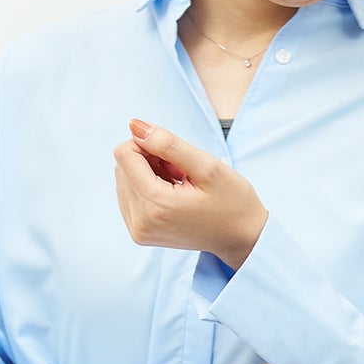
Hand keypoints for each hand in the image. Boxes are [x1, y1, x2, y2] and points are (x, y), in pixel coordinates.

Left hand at [113, 118, 268, 267]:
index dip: (148, 143)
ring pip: (123, 179)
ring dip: (147, 173)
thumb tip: (134, 126)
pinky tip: (171, 193)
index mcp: (156, 205)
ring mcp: (138, 230)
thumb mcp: (206, 166)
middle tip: (181, 171)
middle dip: (149, 160)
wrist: (241, 237)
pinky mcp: (139, 233)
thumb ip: (167, 144)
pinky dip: (147, 187)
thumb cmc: (231, 201)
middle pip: (122, 166)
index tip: (175, 155)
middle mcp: (140, 222)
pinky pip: (128, 196)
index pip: (124, 154)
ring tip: (179, 183)